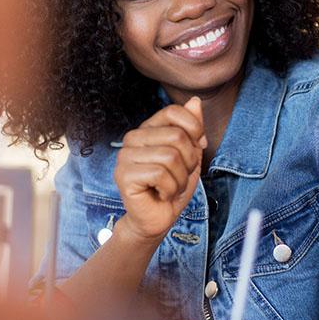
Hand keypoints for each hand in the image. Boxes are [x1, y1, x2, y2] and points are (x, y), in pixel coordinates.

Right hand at [113, 97, 206, 241]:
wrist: (158, 218)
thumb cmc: (173, 185)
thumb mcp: (190, 154)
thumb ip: (192, 128)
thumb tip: (195, 101)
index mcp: (148, 129)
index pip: (174, 112)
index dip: (194, 129)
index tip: (195, 147)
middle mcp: (133, 138)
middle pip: (177, 137)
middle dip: (189, 161)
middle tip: (179, 175)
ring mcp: (125, 156)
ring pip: (170, 157)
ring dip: (180, 178)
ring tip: (170, 186)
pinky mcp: (123, 175)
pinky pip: (160, 174)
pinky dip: (170, 189)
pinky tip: (161, 194)